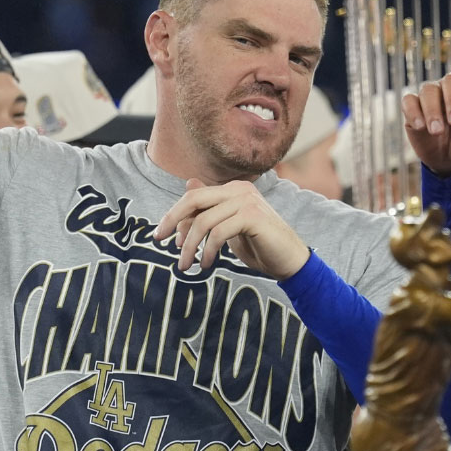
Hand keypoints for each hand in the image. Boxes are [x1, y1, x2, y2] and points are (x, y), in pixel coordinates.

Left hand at [153, 180, 310, 279]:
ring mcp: (247, 201)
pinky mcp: (253, 216)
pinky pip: (219, 232)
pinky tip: (207, 264)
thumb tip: (188, 185)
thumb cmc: (258, 245)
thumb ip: (210, 209)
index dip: (174, 215)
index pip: (194, 196)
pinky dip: (208, 250)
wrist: (289, 261)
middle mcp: (240, 189)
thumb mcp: (227, 228)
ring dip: (190, 246)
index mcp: (233, 189)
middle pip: (194, 200)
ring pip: (204, 220)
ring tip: (186, 265)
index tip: (161, 236)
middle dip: (173, 221)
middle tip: (161, 243)